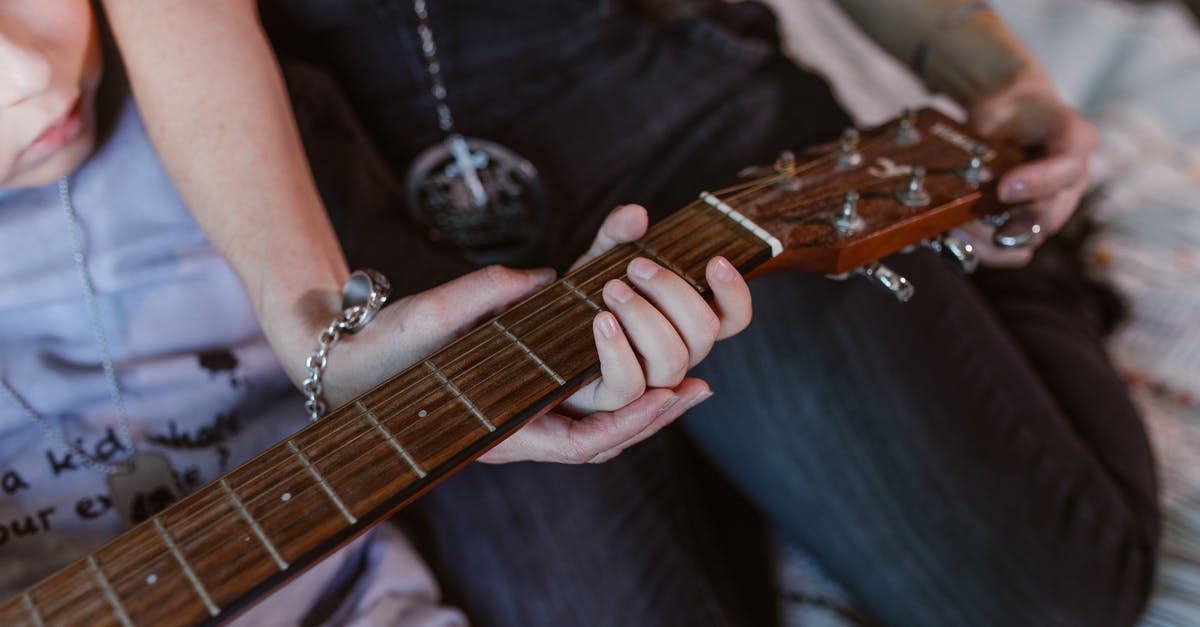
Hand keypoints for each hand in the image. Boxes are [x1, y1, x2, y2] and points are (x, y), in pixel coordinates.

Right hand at [312, 204, 750, 464]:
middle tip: (697, 388)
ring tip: (690, 382)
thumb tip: (547, 279)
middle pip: (600, 438)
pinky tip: (644, 360)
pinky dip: (615, 385)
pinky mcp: (521, 391)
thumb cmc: (383, 352)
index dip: (629, 422)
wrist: (346, 367)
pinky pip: (577, 396)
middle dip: (651, 415)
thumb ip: (484, 297)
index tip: (672, 396)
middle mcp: (516, 429)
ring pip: (595, 422)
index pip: (578, 442)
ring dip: (643, 402)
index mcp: (497, 429)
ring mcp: (521, 414)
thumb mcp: (426, 319)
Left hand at [960, 66, 1098, 266]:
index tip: (1003, 189)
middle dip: (1007, 221)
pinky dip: (982, 247)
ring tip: (956, 229)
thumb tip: (974, 176)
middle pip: (1049, 216)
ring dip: (989, 242)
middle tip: (967, 218)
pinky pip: (1011, 248)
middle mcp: (1071, 181)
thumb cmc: (1008, 109)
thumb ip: (993, 135)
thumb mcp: (1002, 105)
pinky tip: (955, 236)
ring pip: (1029, 240)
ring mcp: (1053, 206)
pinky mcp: (1030, 223)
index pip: (1066, 168)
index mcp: (1075, 141)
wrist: (1010, 118)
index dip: (1036, 184)